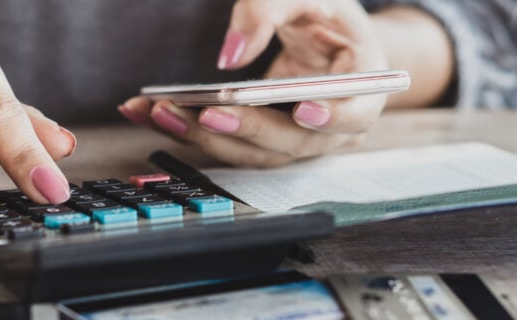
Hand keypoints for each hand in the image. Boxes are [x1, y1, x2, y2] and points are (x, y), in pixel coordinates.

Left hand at [120, 0, 387, 166]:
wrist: (323, 33)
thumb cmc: (321, 12)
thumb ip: (269, 11)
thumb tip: (230, 57)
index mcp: (364, 86)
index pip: (355, 111)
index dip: (331, 117)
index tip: (302, 109)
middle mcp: (334, 125)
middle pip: (290, 141)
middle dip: (243, 129)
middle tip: (200, 112)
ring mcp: (300, 141)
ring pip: (254, 152)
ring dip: (204, 136)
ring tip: (159, 112)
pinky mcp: (266, 144)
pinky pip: (232, 144)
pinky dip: (192, 131)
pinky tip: (152, 113)